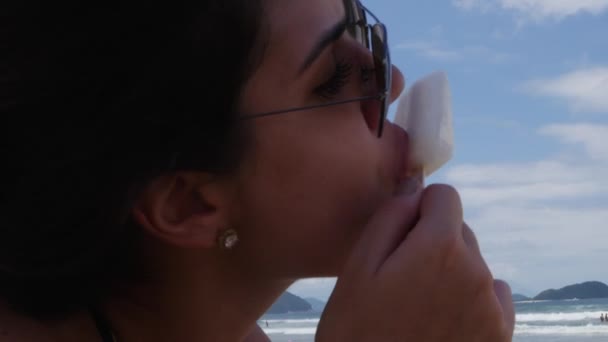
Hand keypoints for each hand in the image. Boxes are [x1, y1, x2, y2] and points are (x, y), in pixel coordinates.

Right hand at [316, 184, 514, 340]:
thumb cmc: (357, 332)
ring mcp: (492, 306)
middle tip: (400, 278)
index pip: (445, 196)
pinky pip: (493, 295)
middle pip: (459, 231)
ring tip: (418, 306)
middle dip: (433, 241)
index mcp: (439, 247)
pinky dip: (473, 298)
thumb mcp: (358, 268)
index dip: (420, 208)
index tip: (401, 234)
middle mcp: (476, 271)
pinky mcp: (501, 334)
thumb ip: (391, 217)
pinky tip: (443, 322)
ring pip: (473, 264)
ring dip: (452, 271)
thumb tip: (415, 187)